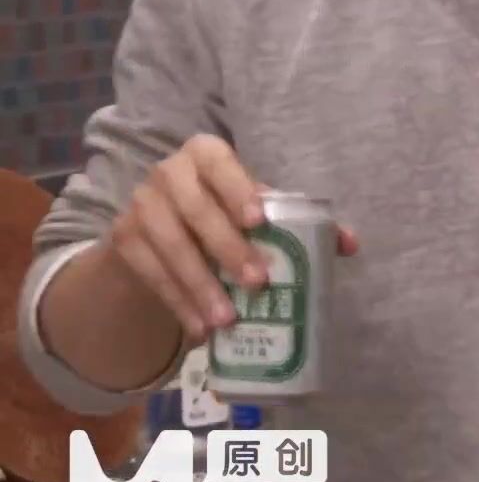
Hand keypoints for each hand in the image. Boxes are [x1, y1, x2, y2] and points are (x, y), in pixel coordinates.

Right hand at [104, 133, 358, 342]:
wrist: (161, 229)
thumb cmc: (225, 211)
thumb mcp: (257, 209)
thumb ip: (303, 220)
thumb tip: (351, 243)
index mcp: (205, 154)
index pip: (218, 161)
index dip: (237, 188)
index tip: (260, 221)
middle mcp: (168, 173)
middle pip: (194, 209)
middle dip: (226, 247)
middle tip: (258, 283)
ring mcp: (140, 205)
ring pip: (170, 245)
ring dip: (200, 285)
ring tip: (228, 319)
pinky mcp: (124, 239)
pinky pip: (151, 273)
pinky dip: (178, 302)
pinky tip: (200, 328)